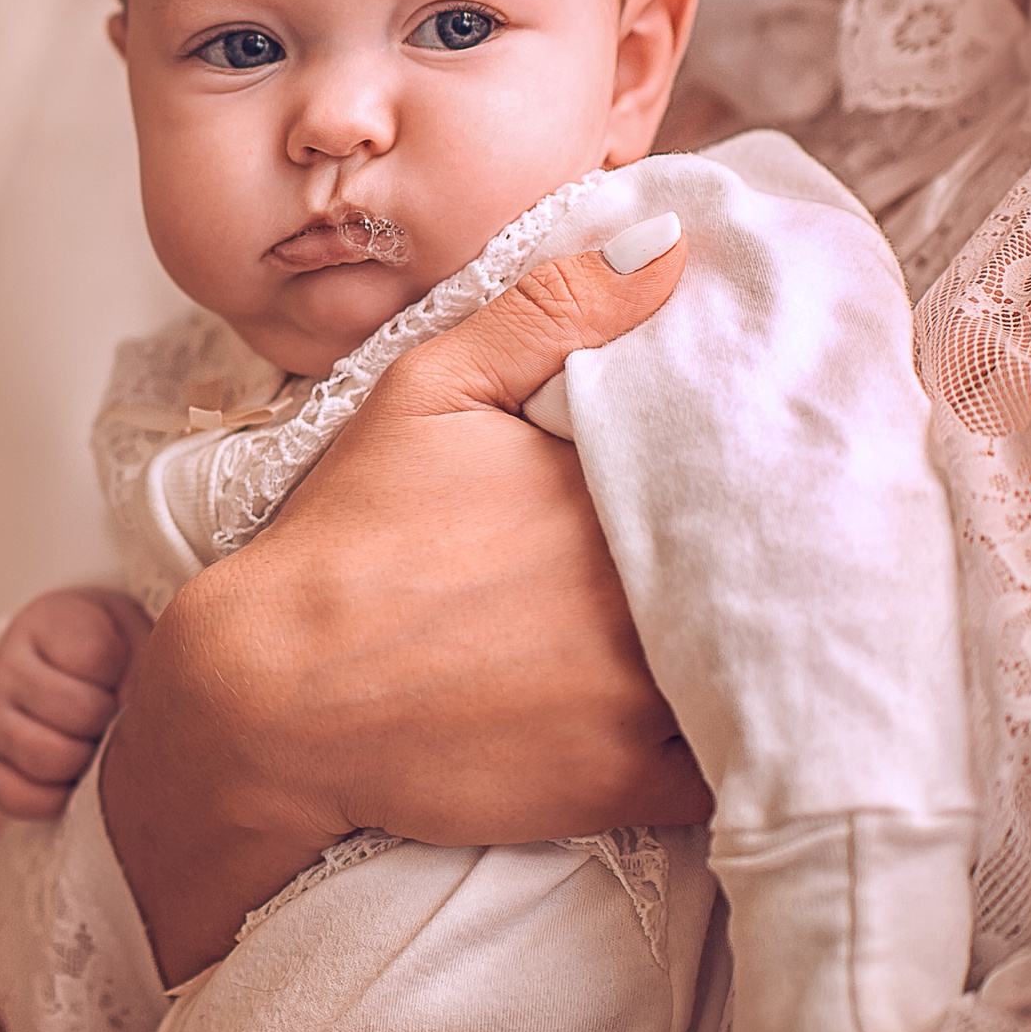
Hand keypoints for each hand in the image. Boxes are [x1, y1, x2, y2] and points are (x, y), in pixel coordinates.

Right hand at [0, 587, 153, 817]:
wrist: (66, 668)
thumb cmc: (111, 651)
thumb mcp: (134, 634)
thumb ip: (147, 659)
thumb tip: (141, 712)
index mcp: (43, 622)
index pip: (95, 654)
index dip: (123, 673)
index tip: (123, 672)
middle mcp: (5, 666)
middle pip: (78, 711)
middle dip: (108, 719)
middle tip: (111, 714)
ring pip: (50, 757)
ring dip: (85, 759)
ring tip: (92, 741)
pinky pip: (20, 798)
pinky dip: (56, 797)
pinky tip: (71, 774)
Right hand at [102, 234, 712, 983]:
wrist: (271, 694)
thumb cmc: (344, 537)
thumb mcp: (426, 393)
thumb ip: (548, 311)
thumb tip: (672, 248)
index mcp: (602, 487)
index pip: (738, 464)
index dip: (748, 462)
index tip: (736, 461)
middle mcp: (635, 592)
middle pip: (759, 563)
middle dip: (755, 551)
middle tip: (727, 545)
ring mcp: (634, 697)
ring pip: (754, 664)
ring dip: (748, 646)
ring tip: (718, 624)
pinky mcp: (622, 783)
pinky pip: (725, 763)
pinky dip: (726, 740)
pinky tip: (687, 709)